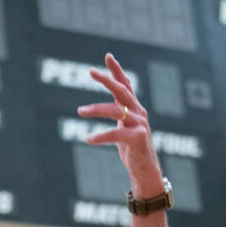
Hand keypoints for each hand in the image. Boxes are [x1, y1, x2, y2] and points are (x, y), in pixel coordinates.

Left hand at [77, 53, 163, 196]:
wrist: (146, 170)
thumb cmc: (133, 149)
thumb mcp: (125, 127)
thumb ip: (120, 113)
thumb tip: (110, 103)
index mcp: (135, 108)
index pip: (126, 84)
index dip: (117, 70)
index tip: (108, 56)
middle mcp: (139, 112)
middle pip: (122, 91)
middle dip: (107, 80)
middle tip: (90, 71)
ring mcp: (139, 124)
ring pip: (116, 111)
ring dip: (96, 109)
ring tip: (79, 111)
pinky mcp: (138, 138)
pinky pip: (115, 134)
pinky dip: (100, 136)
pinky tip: (88, 139)